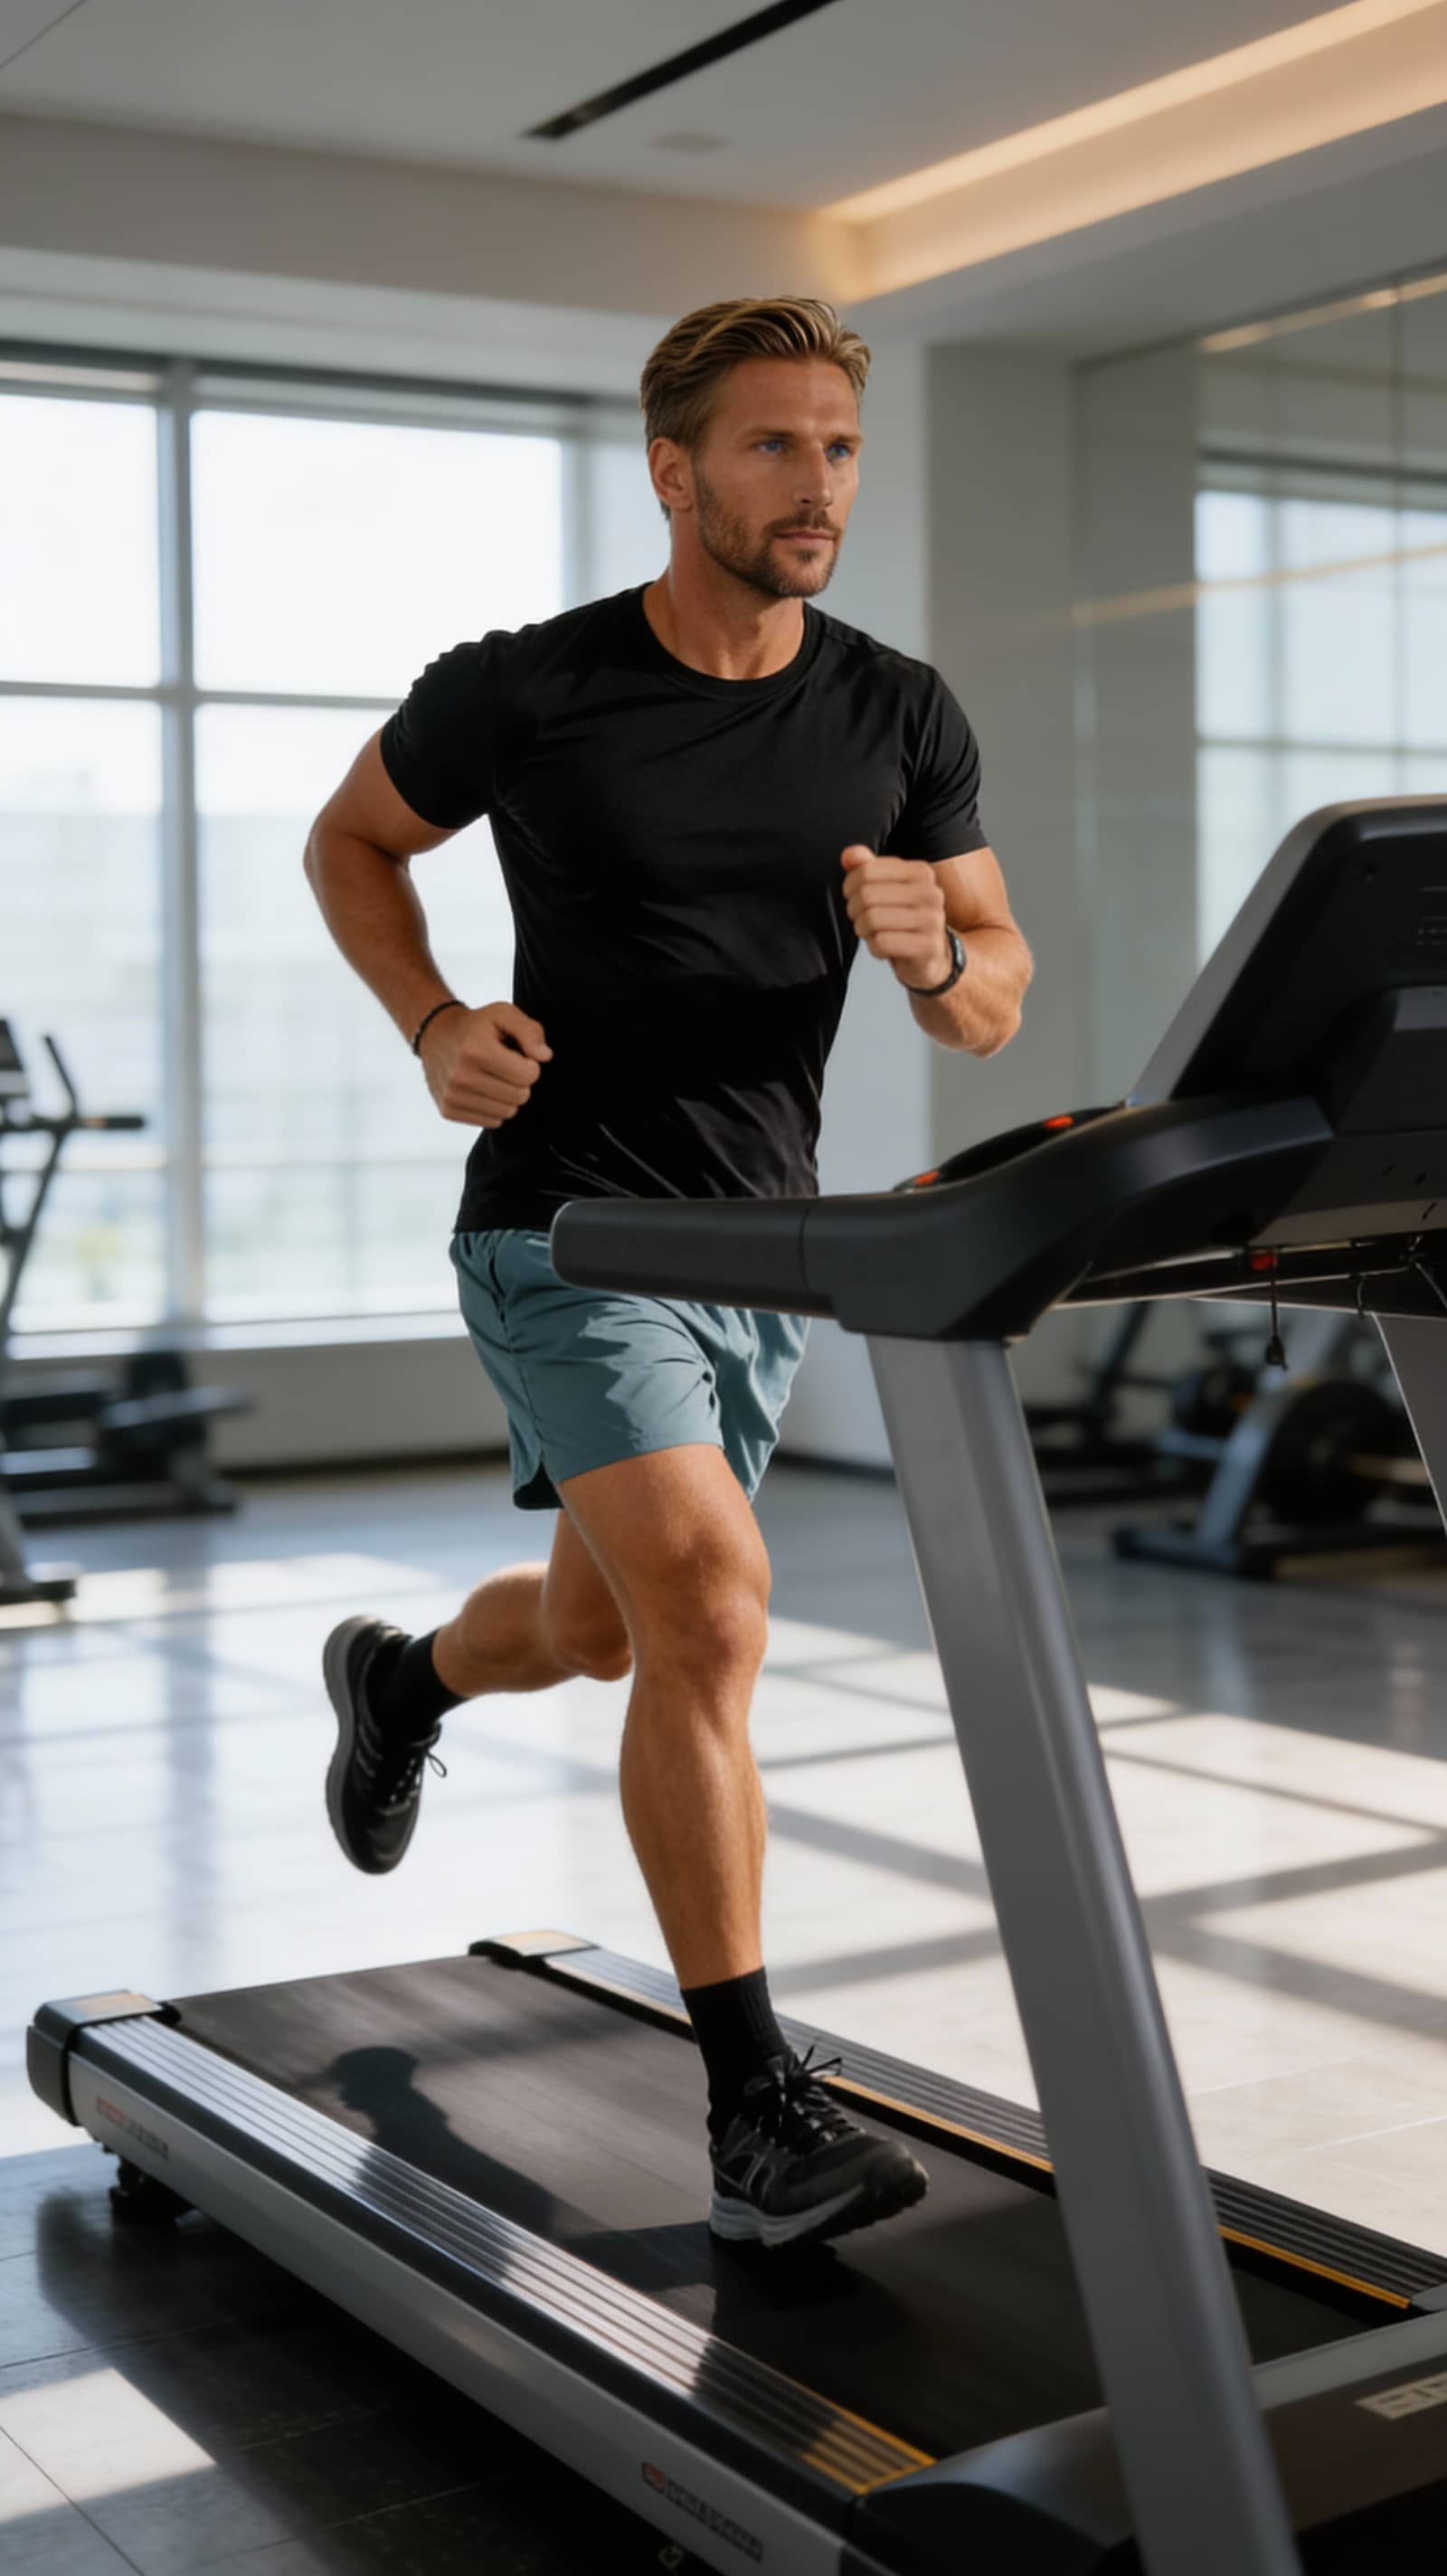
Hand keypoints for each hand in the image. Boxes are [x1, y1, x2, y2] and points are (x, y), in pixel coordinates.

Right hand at [420, 1001, 552, 1127]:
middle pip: (519, 1097)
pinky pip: (491, 1122)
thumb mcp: (503, 1014)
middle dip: (519, 1082)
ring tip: (493, 1076)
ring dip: (507, 1096)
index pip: (528, 1076)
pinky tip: (482, 1088)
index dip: (530, 1065)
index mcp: (476, 1050)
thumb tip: (544, 1056)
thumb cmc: (475, 1026)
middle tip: (505, 1066)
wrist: (435, 1035)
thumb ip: (530, 1031)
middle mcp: (461, 1075)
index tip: (518, 1056)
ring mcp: (453, 1096)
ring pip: (507, 1113)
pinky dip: (493, 1107)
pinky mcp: (449, 1110)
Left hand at [840, 846, 950, 989]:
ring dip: (863, 930)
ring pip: (871, 919)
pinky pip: (881, 943)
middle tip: (861, 918)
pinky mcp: (927, 946)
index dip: (850, 885)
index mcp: (921, 872)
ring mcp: (932, 920)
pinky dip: (874, 948)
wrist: (931, 956)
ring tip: (872, 932)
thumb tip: (848, 855)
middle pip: (866, 895)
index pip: (867, 870)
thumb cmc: (903, 919)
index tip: (853, 896)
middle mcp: (930, 893)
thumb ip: (867, 868)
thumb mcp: (886, 889)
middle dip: (854, 910)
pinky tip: (884, 948)